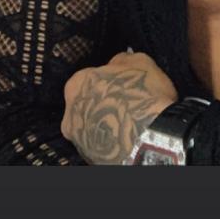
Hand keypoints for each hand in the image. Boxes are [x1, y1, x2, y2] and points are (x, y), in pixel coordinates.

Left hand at [61, 51, 177, 164]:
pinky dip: (111, 141)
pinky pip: (100, 146)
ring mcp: (78, 139)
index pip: (88, 79)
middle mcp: (70, 113)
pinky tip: (128, 138)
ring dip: (106, 124)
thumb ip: (122, 60)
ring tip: (130, 124)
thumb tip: (119, 61)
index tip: (121, 85)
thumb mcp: (139, 62)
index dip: (107, 81)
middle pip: (86, 104)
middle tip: (126, 104)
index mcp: (77, 84)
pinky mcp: (90, 159)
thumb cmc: (141, 95)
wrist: (149, 137)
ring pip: (91, 127)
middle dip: (102, 104)